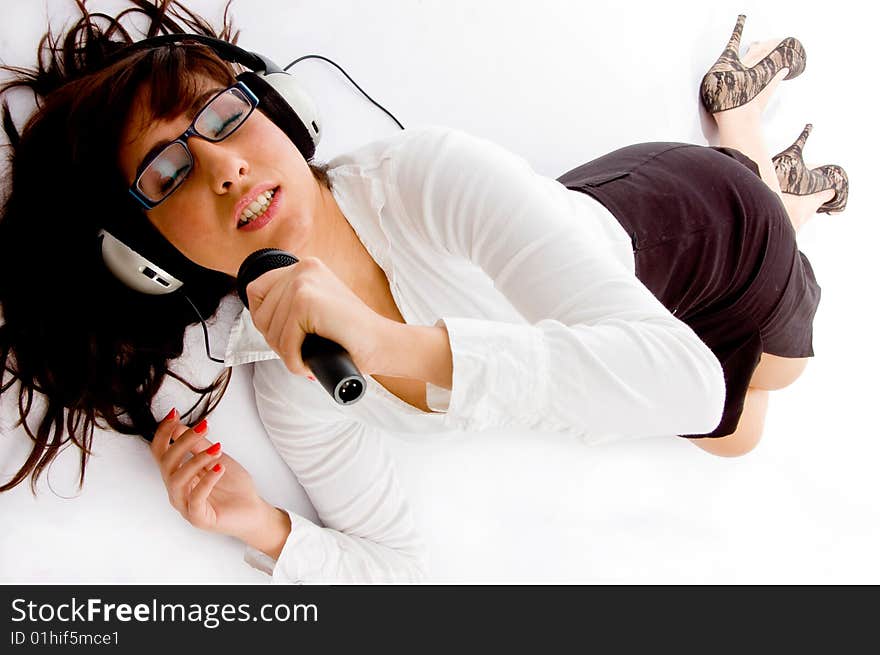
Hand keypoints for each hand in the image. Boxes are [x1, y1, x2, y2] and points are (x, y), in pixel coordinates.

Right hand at [150, 410, 275, 544]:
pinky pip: (195, 499)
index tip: (174, 413)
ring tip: (217, 450)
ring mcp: (185, 506)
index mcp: (178, 475)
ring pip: (177, 480)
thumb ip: (198, 445)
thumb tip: (177, 425)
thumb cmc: (233, 485)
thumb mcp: (216, 458)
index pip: (160, 453)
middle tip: (204, 428)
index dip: (163, 433)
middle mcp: (177, 490)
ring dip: (196, 460)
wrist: (253, 510)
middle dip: (183, 442)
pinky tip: (219, 469)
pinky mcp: (198, 518)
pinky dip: (206, 482)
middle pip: (167, 464)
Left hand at [245, 255, 389, 377]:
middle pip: (260, 314)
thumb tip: (258, 318)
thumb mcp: (315, 310)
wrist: (381, 344)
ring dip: (288, 354)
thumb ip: (290, 305)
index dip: (265, 321)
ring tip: (310, 357)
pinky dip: (295, 361)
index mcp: (305, 267)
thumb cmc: (350, 336)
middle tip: (302, 351)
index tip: (286, 336)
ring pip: (270, 331)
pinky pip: (284, 342)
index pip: (256, 291)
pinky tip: (312, 362)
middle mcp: (303, 268)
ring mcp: (303, 282)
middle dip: (277, 341)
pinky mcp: (306, 300)